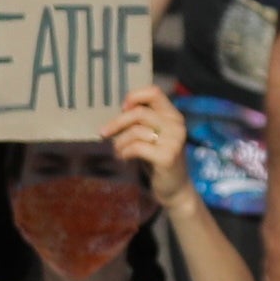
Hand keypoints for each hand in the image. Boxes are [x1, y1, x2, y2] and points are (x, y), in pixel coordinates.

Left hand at [108, 84, 191, 205]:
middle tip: (103, 133)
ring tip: (118, 151)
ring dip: (119, 142)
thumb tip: (120, 110)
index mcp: (173, 115)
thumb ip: (142, 122)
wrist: (174, 188)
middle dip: (117, 123)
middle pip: (139, 113)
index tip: (122, 108)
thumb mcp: (152, 136)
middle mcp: (176, 125)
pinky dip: (124, 152)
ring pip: (135, 131)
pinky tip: (124, 158)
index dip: (134, 96)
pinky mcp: (167, 156)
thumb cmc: (157, 160)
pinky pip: (136, 147)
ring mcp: (174, 140)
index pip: (154, 92)